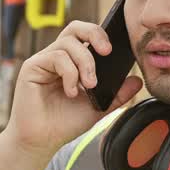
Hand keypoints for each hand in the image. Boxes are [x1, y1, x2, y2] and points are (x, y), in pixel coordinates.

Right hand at [4, 20, 142, 156]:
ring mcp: (44, 60)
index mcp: (72, 62)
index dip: (100, 35)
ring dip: (85, 63)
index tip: (114, 50)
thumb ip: (117, 94)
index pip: (86, 36)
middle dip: (94, 34)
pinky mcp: (32, 66)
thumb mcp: (98, 107)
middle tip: (107, 52)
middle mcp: (57, 57)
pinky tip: (71, 92)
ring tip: (90, 85)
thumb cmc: (64, 123)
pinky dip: (70, 74)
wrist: (42, 141)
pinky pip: (56, 57)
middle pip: (75, 28)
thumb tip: (137, 80)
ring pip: (68, 43)